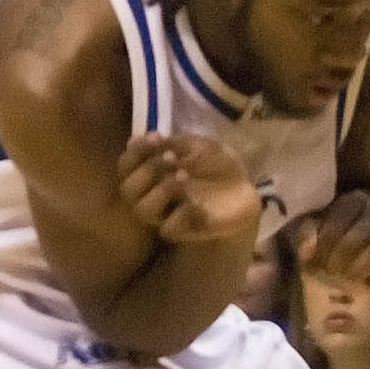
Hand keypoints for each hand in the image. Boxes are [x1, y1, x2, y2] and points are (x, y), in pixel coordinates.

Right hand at [117, 132, 261, 245]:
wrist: (243, 188)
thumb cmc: (215, 163)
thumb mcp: (197, 145)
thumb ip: (171, 144)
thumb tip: (137, 139)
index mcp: (151, 170)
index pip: (126, 165)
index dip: (136, 151)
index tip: (157, 138)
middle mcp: (152, 194)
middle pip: (128, 190)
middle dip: (147, 170)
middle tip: (171, 158)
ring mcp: (167, 214)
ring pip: (143, 211)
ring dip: (161, 191)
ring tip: (184, 176)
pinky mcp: (184, 230)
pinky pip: (169, 229)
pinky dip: (182, 213)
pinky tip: (198, 205)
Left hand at [294, 188, 369, 286]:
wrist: (349, 276)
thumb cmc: (328, 248)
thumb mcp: (311, 238)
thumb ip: (306, 235)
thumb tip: (309, 247)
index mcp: (354, 200)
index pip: (341, 216)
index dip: (326, 241)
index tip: (316, 259)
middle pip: (359, 234)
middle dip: (340, 259)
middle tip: (331, 274)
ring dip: (359, 270)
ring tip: (348, 281)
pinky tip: (368, 287)